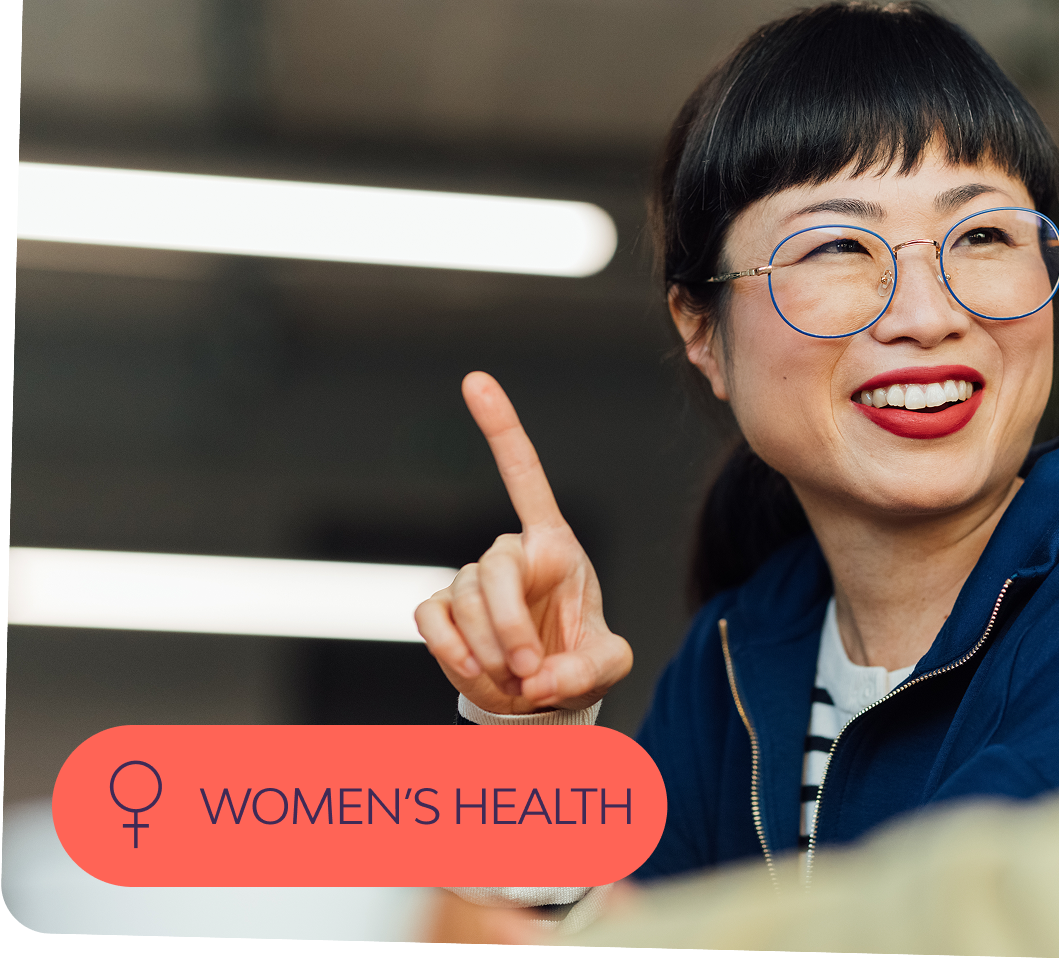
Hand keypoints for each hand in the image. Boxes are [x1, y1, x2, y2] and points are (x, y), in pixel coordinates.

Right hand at [415, 371, 631, 714]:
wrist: (539, 698)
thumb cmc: (578, 662)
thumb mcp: (608, 665)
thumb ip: (588, 669)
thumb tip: (542, 679)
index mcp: (553, 546)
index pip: (523, 477)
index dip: (500, 429)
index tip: (474, 379)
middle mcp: (509, 554)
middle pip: (492, 569)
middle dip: (509, 625)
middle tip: (532, 671)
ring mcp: (472, 582)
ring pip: (465, 600)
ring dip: (490, 647)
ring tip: (517, 678)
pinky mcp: (443, 613)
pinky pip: (432, 620)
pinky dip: (452, 651)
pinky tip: (475, 669)